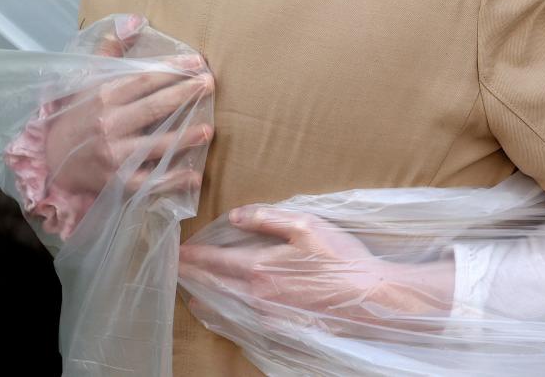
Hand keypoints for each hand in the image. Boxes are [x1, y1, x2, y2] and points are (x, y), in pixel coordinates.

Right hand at [45, 15, 213, 197]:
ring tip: (209, 130)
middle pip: (153, 108)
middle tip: (210, 84)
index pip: (144, 79)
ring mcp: (114, 156)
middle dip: (184, 95)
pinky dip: (172, 181)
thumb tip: (134, 21)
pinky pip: (148, 182)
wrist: (51, 158)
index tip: (198, 62)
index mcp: (104, 97)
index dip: (172, 69)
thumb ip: (110, 50)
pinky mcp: (117, 182)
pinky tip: (195, 177)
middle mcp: (108, 125)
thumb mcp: (87, 79)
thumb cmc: (78, 114)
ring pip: (154, 146)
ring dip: (184, 138)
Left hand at [178, 205, 453, 331]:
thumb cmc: (340, 258)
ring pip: (221, 306)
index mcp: (259, 268)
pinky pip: (238, 322)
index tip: (176, 250)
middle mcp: (255, 297)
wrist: (368, 297)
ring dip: (203, 294)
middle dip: (191, 275)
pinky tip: (216, 310)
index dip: (192, 255)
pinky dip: (220, 314)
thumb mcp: (306, 226)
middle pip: (211, 286)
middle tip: (175, 267)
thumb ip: (267, 218)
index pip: (214, 261)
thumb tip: (234, 215)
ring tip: (190, 287)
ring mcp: (265, 317)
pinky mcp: (277, 328)